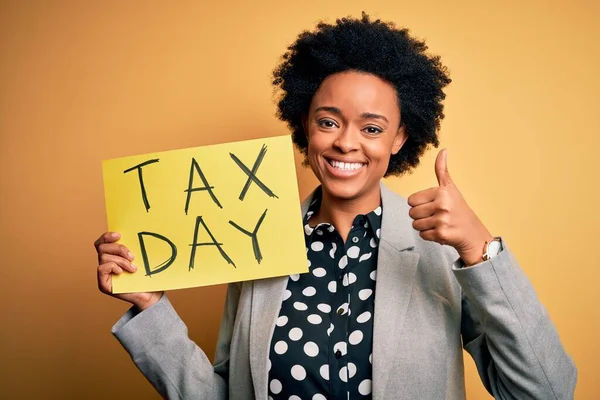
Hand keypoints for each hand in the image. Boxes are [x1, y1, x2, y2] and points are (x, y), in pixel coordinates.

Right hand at [94, 232, 162, 309]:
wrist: (151, 295)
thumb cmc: (147, 276)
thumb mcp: (142, 258)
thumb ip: (135, 247)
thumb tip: (138, 232)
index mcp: (113, 255)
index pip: (102, 241)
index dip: (107, 236)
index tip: (119, 235)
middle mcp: (105, 263)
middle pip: (101, 247)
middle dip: (118, 249)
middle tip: (132, 256)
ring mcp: (104, 274)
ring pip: (103, 257)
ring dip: (120, 260)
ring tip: (133, 268)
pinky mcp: (103, 284)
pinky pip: (101, 268)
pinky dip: (112, 267)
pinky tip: (122, 272)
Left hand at [407, 149, 493, 265]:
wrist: (473, 233)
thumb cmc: (459, 209)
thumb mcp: (451, 188)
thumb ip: (442, 171)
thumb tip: (443, 150)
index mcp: (441, 192)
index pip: (411, 200)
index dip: (419, 204)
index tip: (433, 205)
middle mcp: (442, 205)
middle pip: (412, 213)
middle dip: (421, 216)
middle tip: (436, 216)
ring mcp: (441, 220)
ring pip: (415, 225)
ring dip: (424, 226)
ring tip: (438, 223)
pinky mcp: (441, 234)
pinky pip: (422, 235)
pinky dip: (429, 236)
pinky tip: (441, 232)